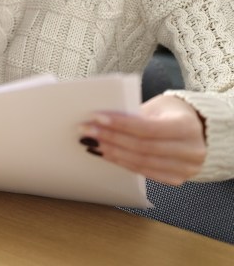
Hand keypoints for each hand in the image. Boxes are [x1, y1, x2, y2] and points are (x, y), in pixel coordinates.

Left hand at [79, 95, 206, 184]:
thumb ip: (136, 114)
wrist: (198, 130)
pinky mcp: (176, 178)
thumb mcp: (158, 106)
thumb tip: (102, 120)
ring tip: (90, 143)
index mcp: (186, 127)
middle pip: (141, 147)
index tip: (95, 118)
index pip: (147, 128)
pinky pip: (144, 172)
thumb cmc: (172, 113)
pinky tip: (105, 155)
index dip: (120, 124)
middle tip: (85, 131)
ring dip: (112, 153)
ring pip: (141, 162)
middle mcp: (190, 150)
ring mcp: (185, 168)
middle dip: (110, 139)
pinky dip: (122, 163)